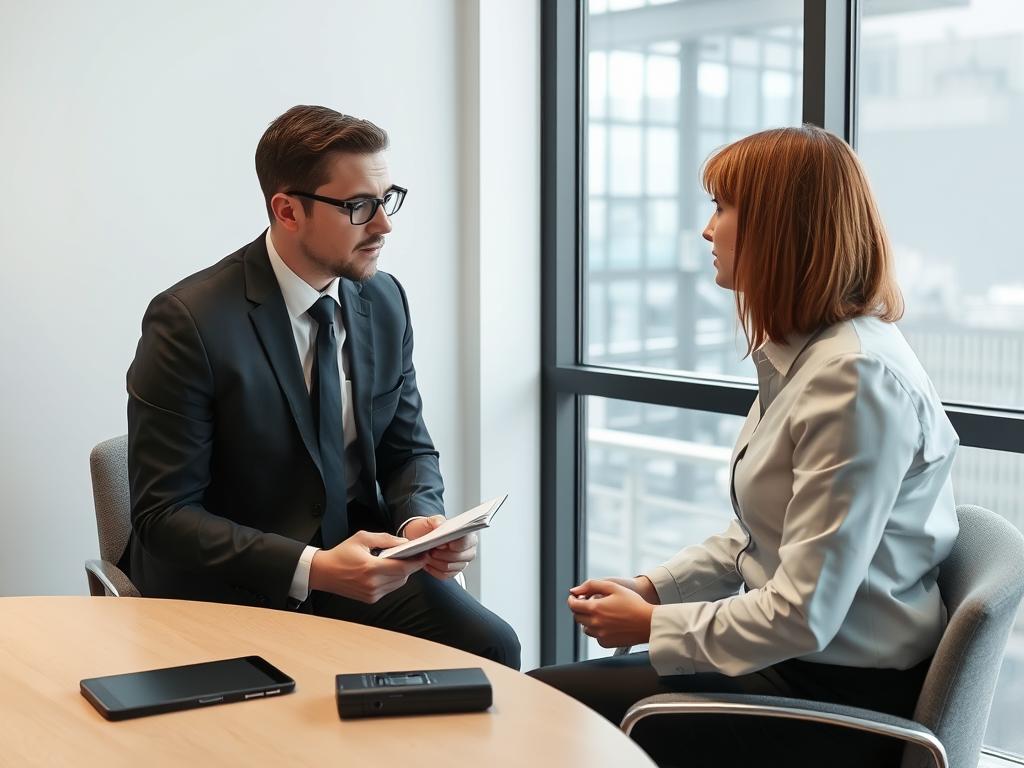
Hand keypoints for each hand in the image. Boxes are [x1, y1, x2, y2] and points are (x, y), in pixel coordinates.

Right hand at [309, 530, 426, 602]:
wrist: (323, 572)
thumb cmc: (342, 553)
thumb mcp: (363, 538)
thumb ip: (386, 539)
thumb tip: (404, 543)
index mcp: (371, 568)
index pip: (402, 568)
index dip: (416, 562)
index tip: (424, 554)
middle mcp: (372, 584)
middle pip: (403, 577)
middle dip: (411, 566)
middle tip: (415, 555)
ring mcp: (371, 594)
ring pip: (398, 584)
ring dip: (402, 573)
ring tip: (400, 561)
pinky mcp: (370, 599)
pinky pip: (390, 589)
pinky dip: (393, 580)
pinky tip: (387, 570)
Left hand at [403, 516, 478, 579]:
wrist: (419, 539)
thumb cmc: (428, 530)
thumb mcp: (429, 521)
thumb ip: (436, 520)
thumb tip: (439, 524)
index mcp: (466, 533)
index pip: (468, 541)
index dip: (456, 544)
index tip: (442, 544)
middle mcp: (468, 549)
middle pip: (460, 557)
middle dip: (443, 555)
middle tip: (431, 551)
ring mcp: (462, 561)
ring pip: (450, 567)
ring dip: (436, 562)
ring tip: (427, 556)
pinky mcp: (453, 571)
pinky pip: (445, 575)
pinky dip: (434, 570)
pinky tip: (428, 563)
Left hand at [567, 579, 654, 647]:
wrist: (648, 622)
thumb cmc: (633, 603)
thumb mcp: (613, 587)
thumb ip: (591, 585)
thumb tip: (574, 590)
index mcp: (595, 608)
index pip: (573, 605)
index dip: (572, 600)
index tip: (575, 597)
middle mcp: (595, 623)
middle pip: (577, 617)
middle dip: (580, 609)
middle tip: (589, 603)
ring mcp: (600, 635)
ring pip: (585, 628)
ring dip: (588, 620)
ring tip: (601, 613)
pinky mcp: (606, 643)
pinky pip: (595, 636)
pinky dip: (597, 630)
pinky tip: (608, 623)